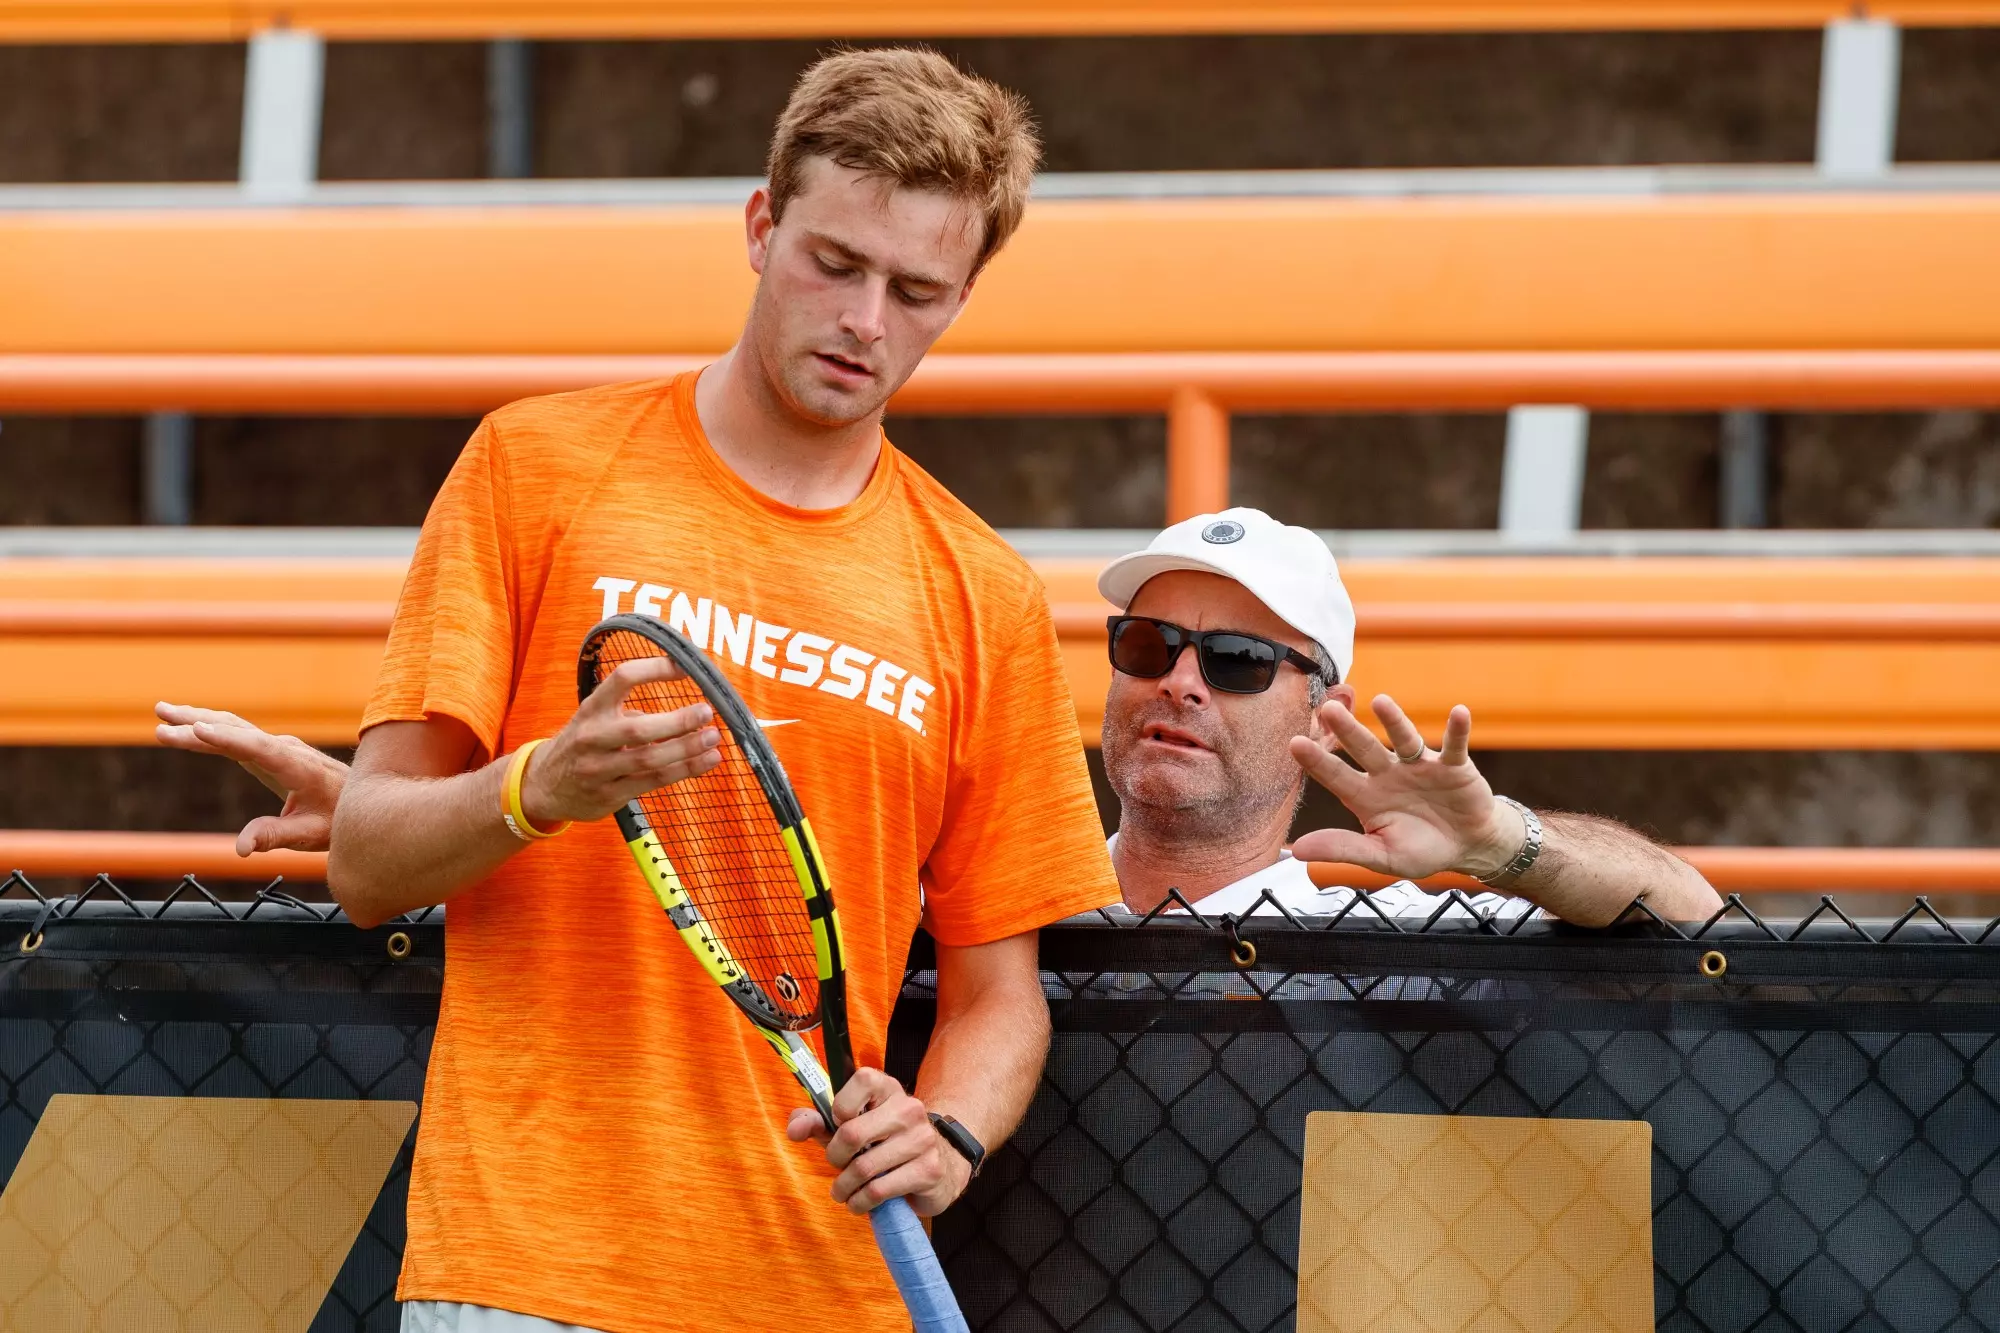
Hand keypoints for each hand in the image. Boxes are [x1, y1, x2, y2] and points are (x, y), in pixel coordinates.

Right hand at [154, 702, 349, 855]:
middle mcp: (287, 749)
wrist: (361, 801)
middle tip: (161, 722)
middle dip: (198, 726)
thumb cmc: (337, 820)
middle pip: (238, 732)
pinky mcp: (271, 749)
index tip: (198, 729)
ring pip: (235, 727)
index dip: (228, 738)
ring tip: (162, 711)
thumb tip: (241, 848)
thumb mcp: (310, 835)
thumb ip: (275, 837)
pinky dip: (211, 726)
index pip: (258, 748)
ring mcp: (279, 746)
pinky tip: (188, 723)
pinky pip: (237, 734)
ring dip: (198, 718)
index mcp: (297, 767)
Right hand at [519, 657, 722, 825]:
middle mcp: (592, 737)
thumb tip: (687, 707)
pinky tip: (706, 761)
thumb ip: (633, 712)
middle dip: (677, 721)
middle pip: (639, 728)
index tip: (684, 666)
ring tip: (713, 739)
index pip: (622, 678)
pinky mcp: (610, 795)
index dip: (654, 669)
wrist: (543, 786)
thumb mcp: (595, 718)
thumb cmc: (582, 744)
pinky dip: (684, 770)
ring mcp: (599, 769)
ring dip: (686, 749)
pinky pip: (653, 782)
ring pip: (649, 759)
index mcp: (591, 708)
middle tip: (706, 712)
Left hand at [785, 1068, 968, 1217]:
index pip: (861, 1080)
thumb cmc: (884, 1144)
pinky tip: (859, 1202)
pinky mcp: (928, 1170)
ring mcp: (922, 1139)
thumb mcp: (850, 1127)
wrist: (938, 1166)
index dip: (839, 1108)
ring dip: (843, 1187)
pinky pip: (879, 1190)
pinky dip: (860, 1202)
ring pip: (863, 1168)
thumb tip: (794, 1130)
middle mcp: (909, 1108)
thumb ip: (818, 1123)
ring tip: (843, 1191)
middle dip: (835, 1157)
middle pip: (853, 1133)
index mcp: (889, 1089)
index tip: (838, 1126)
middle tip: (837, 1166)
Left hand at [1287, 694, 1526, 881]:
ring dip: (1394, 721)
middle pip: (1365, 748)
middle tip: (1329, 709)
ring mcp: (1420, 766)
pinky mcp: (1453, 766)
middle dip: (1349, 730)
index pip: (1336, 776)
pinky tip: (1459, 713)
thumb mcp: (1381, 856)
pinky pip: (1454, 745)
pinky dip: (1457, 730)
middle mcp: (1389, 774)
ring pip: (1405, 740)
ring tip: (1381, 702)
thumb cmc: (1421, 850)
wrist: (1467, 846)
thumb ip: (1343, 849)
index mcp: (1367, 796)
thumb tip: (1298, 851)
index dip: (1317, 761)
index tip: (1295, 744)